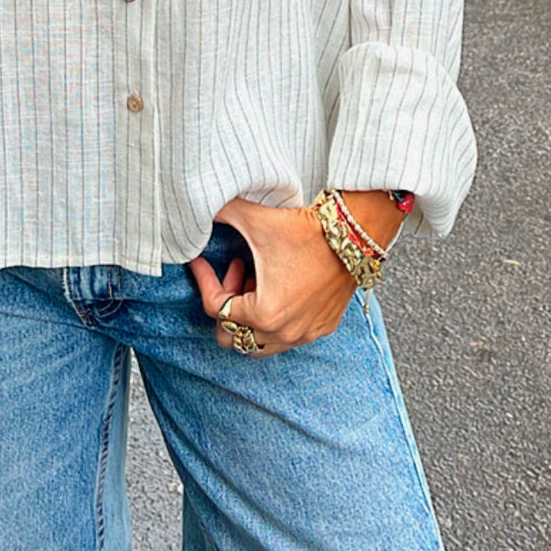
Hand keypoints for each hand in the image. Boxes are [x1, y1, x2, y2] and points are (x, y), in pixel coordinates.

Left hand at [189, 198, 356, 355]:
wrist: (354, 234)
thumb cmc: (306, 230)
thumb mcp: (255, 219)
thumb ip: (221, 213)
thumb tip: (196, 209)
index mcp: (264, 314)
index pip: (216, 309)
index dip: (204, 281)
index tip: (200, 263)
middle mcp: (284, 333)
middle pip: (233, 336)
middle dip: (227, 303)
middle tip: (234, 271)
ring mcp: (305, 334)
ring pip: (259, 342)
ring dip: (249, 314)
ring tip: (255, 278)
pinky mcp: (322, 328)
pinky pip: (286, 335)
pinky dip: (275, 316)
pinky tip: (278, 284)